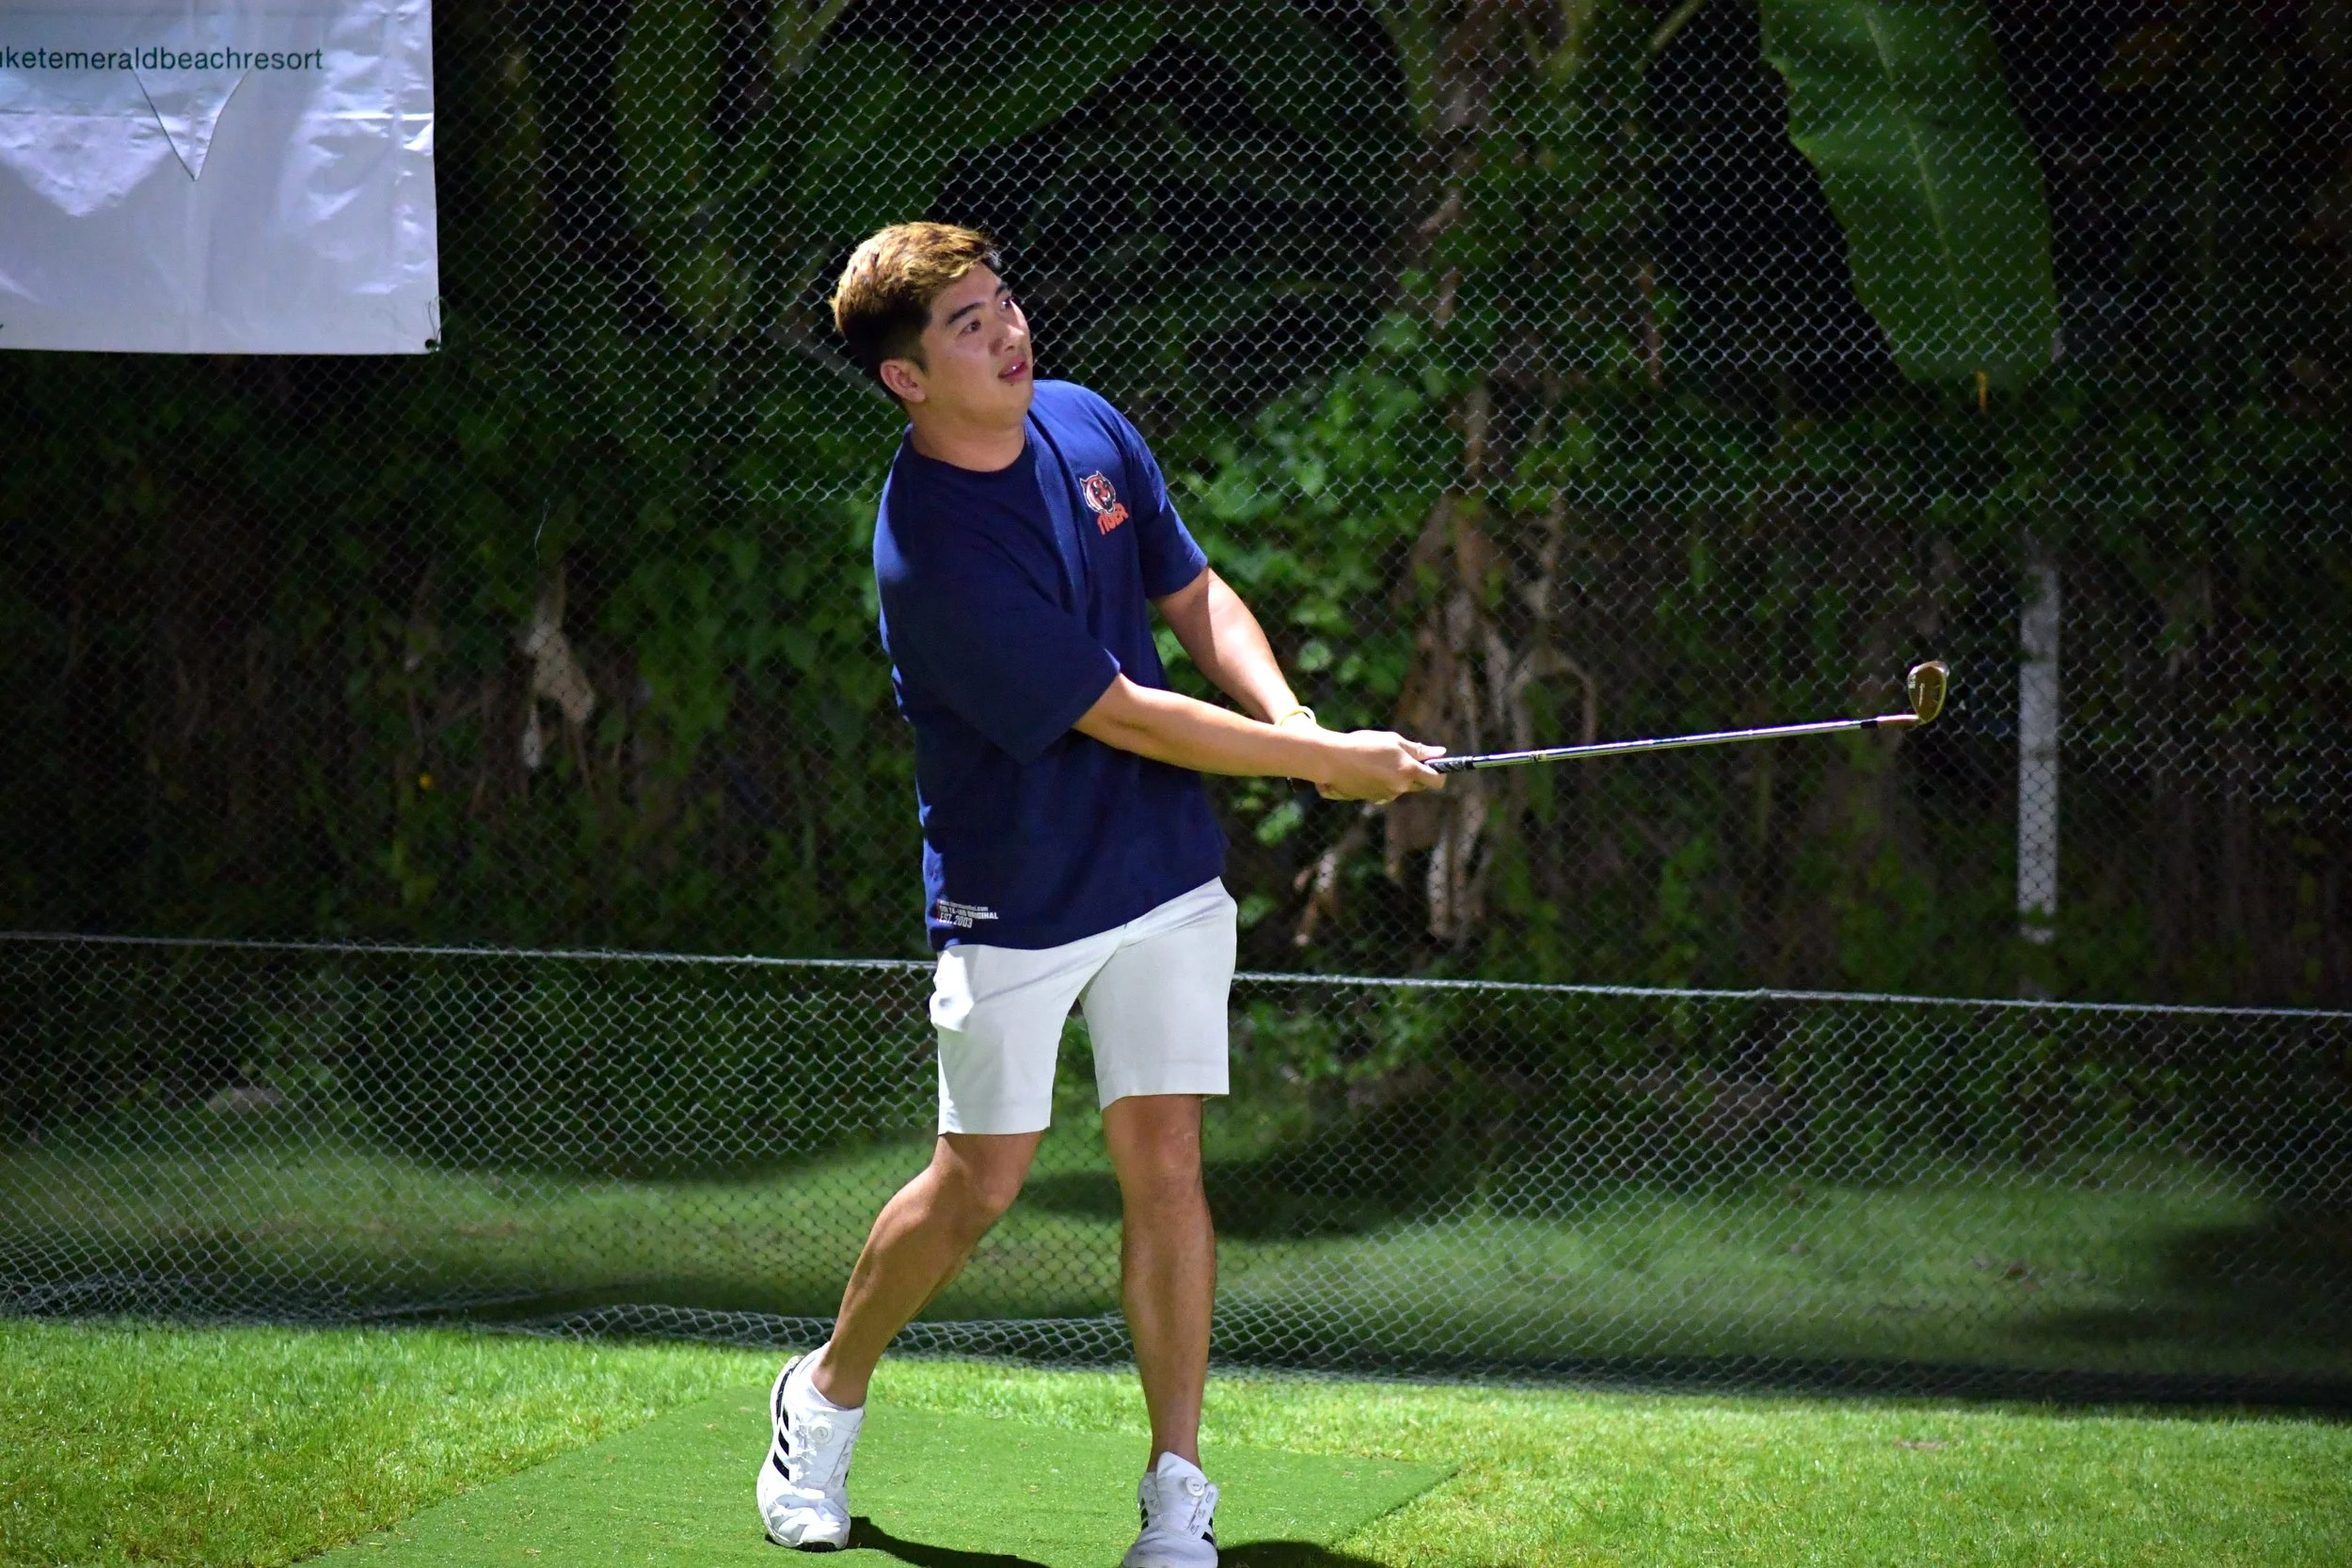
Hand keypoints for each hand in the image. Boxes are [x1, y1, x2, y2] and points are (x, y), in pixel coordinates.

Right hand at [1315, 730, 1446, 802]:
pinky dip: (1381, 782)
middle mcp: (1400, 787)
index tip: (1435, 765)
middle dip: (1415, 774)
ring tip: (1378, 761)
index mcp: (1408, 771)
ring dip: (1396, 777)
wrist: (1333, 760)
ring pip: (1400, 787)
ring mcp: (1386, 795)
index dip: (1439, 773)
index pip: (1436, 780)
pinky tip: (1367, 770)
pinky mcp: (1373, 799)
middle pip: (1418, 785)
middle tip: (1401, 757)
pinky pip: (1384, 790)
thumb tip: (1440, 753)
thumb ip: (1418, 750)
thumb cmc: (1364, 745)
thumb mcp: (1393, 741)